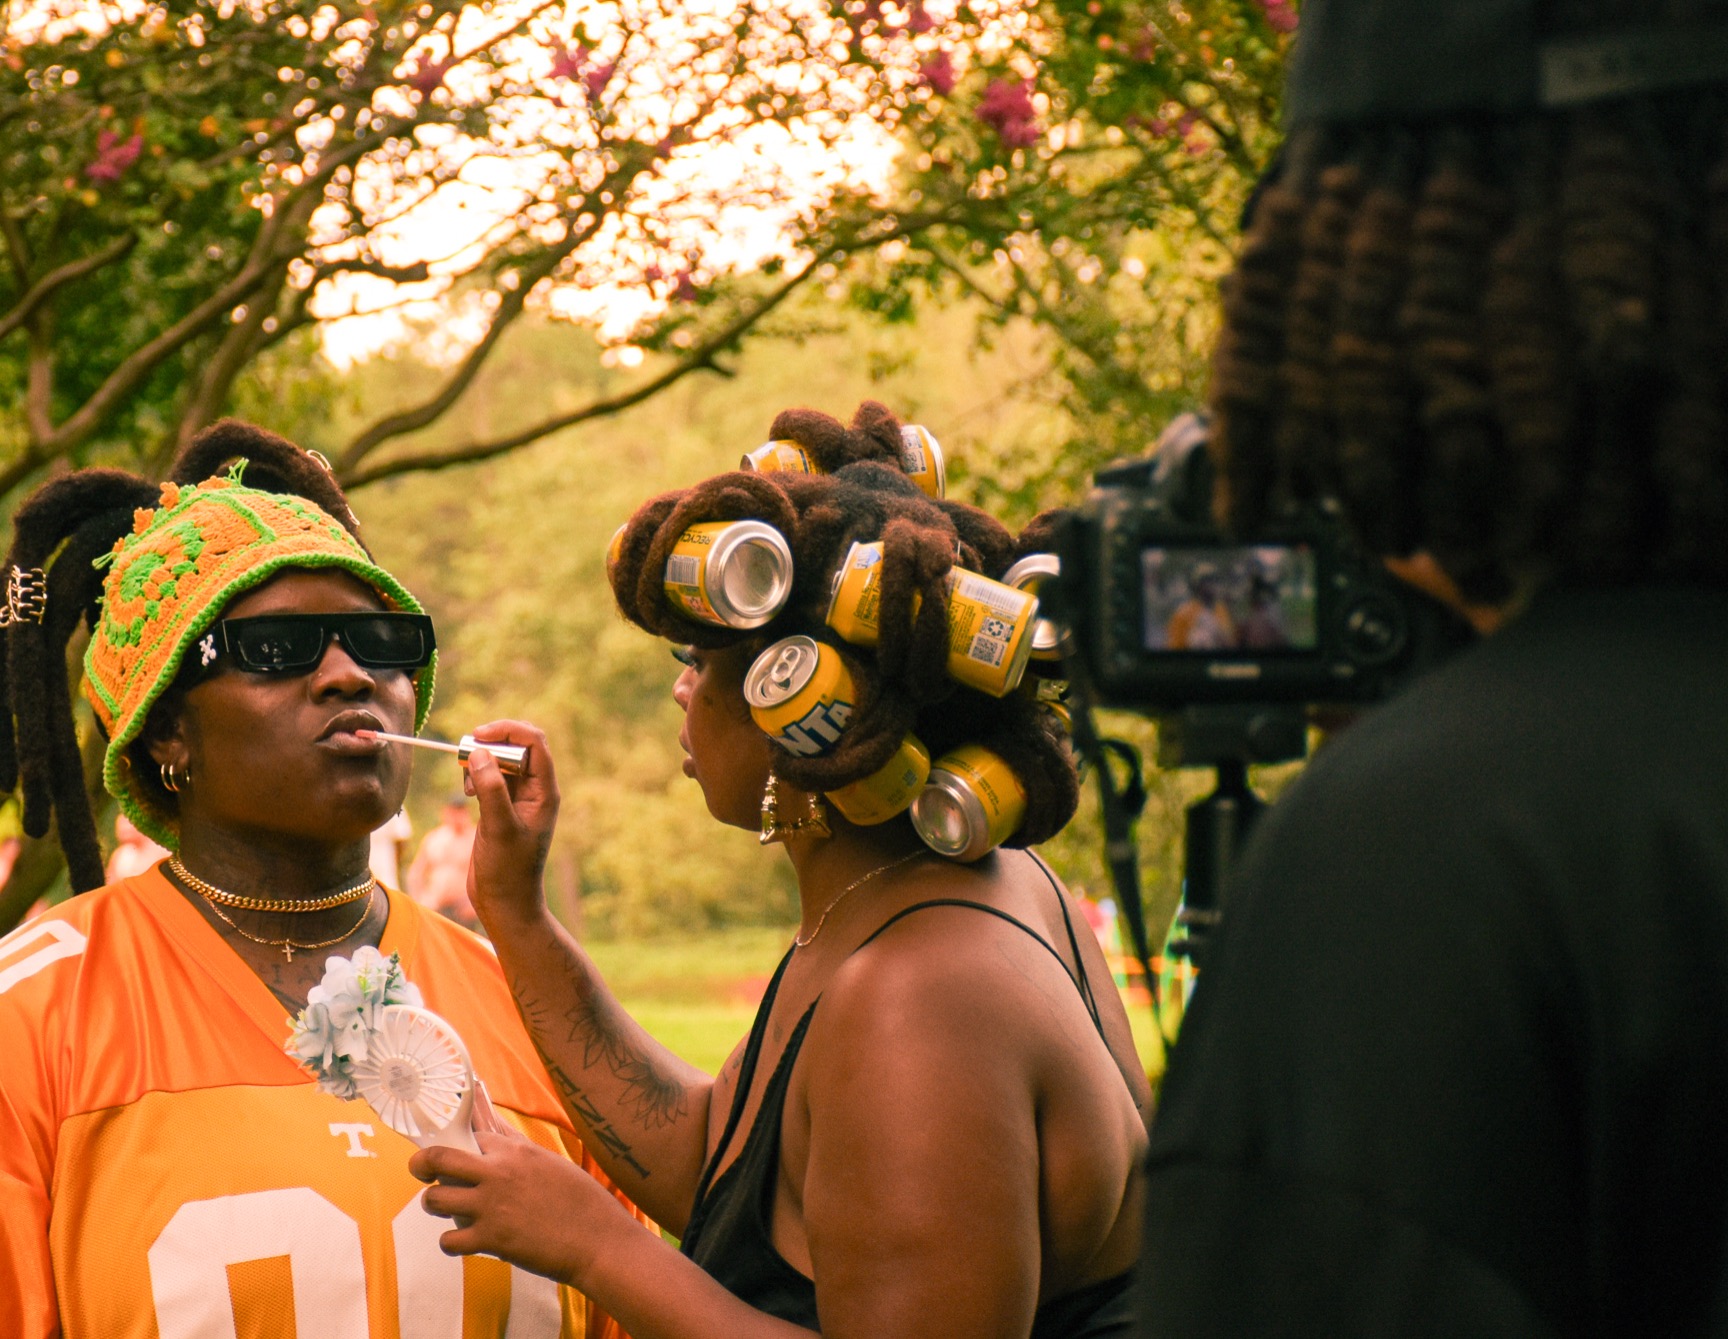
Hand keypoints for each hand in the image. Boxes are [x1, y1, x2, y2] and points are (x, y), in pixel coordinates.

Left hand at [410, 1129, 633, 1288]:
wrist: (597, 1240)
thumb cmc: (582, 1202)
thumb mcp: (551, 1163)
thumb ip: (520, 1153)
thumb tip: (499, 1135)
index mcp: (516, 1151)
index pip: (471, 1134)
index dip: (458, 1141)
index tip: (450, 1146)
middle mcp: (498, 1172)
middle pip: (439, 1157)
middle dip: (422, 1163)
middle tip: (421, 1171)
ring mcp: (491, 1206)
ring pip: (434, 1199)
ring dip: (434, 1204)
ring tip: (444, 1208)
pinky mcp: (490, 1239)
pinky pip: (448, 1240)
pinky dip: (450, 1243)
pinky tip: (461, 1242)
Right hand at [463, 719, 559, 927]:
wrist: (505, 902)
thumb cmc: (508, 871)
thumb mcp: (499, 828)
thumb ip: (491, 789)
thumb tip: (480, 753)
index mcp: (545, 792)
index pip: (535, 743)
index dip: (509, 731)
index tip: (479, 735)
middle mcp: (535, 791)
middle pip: (517, 747)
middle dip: (491, 745)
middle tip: (465, 757)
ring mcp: (518, 799)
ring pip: (501, 762)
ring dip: (481, 762)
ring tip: (467, 783)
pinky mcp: (501, 808)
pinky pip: (491, 778)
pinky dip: (476, 777)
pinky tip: (468, 793)